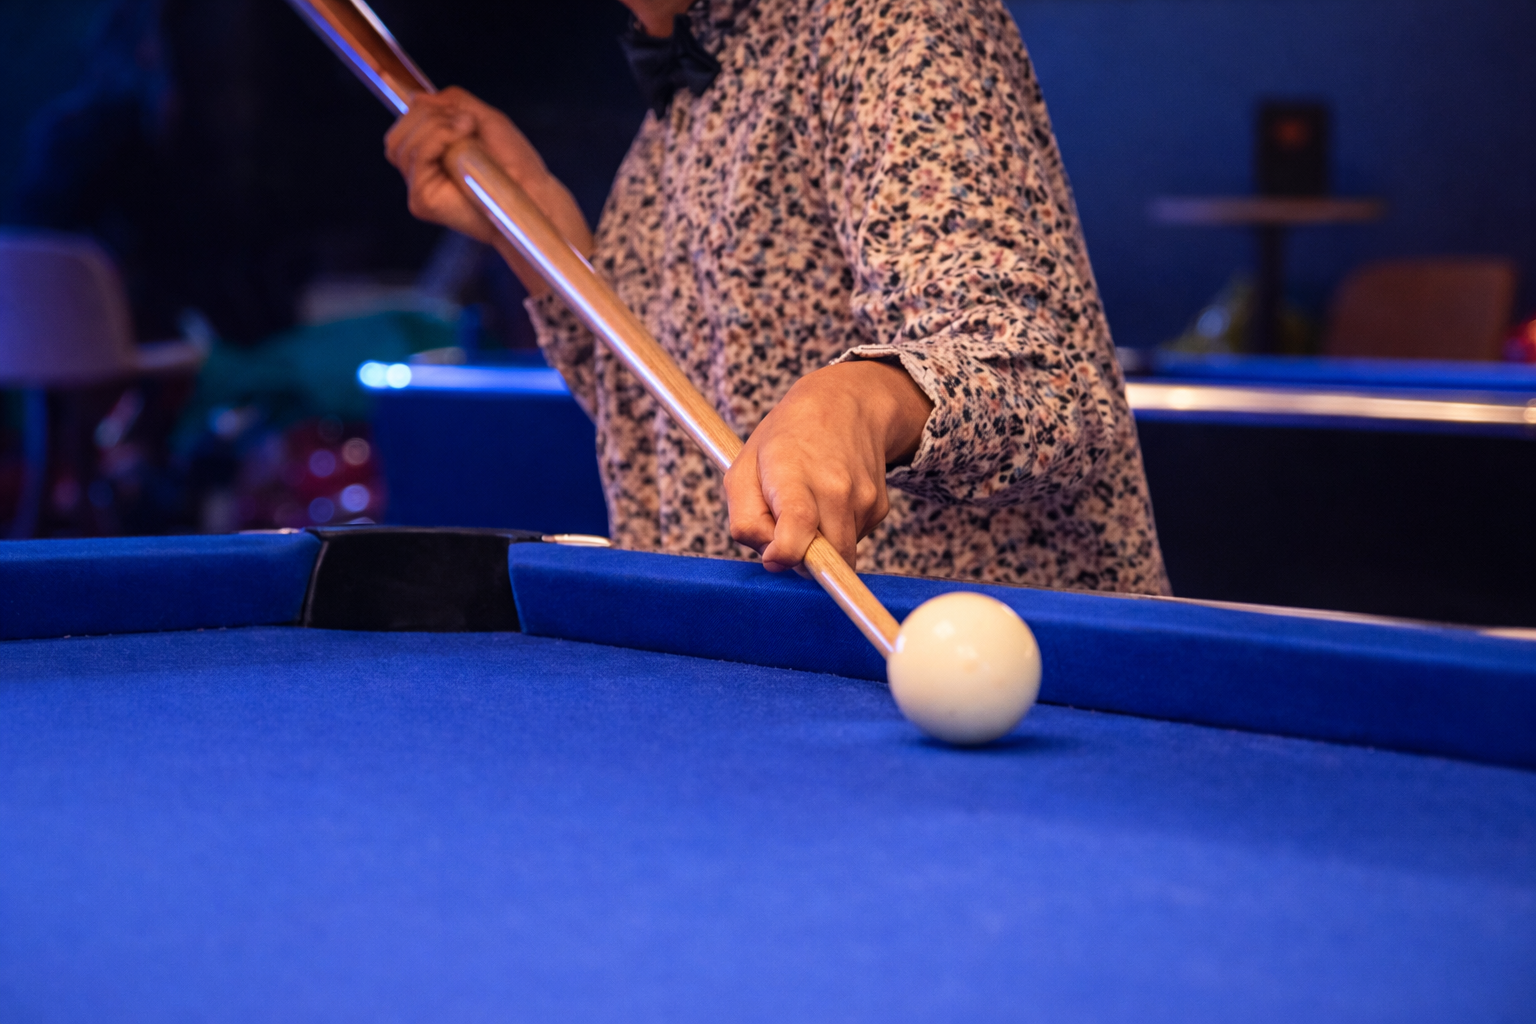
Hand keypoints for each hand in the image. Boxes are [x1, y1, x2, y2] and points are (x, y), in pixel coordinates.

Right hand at [383, 86, 592, 294]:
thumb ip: (450, 103)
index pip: (404, 128)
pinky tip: (462, 139)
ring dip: (436, 126)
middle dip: (428, 116)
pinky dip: (436, 139)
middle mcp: (421, 175)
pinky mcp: (423, 202)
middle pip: (396, 137)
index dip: (424, 111)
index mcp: (431, 156)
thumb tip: (416, 98)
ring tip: (468, 129)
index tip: (462, 113)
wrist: (533, 191)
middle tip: (465, 121)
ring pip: (401, 145)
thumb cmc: (514, 161)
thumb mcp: (481, 118)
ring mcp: (420, 189)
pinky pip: (414, 159)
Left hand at [725, 360, 933, 571]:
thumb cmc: (783, 439)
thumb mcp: (742, 470)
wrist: (846, 403)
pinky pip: (853, 541)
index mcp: (794, 475)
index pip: (798, 525)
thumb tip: (773, 561)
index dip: (786, 553)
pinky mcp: (880, 508)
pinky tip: (829, 498)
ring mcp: (863, 500)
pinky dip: (836, 532)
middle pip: (825, 560)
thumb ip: (745, 521)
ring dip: (819, 544)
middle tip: (784, 528)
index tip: (774, 555)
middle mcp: (835, 488)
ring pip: (839, 555)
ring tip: (808, 503)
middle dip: (801, 559)